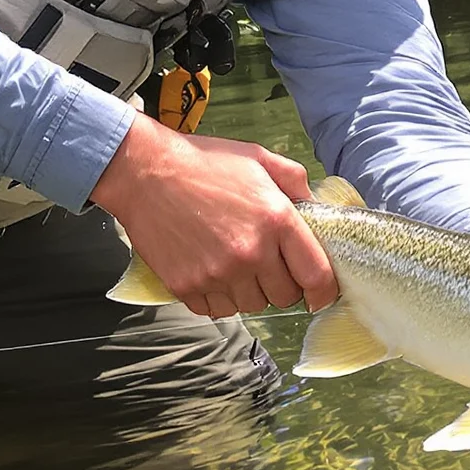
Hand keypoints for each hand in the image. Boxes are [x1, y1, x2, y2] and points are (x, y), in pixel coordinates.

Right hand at [91, 115, 337, 318]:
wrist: (145, 172)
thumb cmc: (204, 162)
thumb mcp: (260, 159)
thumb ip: (295, 182)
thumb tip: (314, 208)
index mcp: (277, 221)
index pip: (316, 277)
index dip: (324, 291)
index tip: (321, 293)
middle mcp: (251, 253)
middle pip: (285, 298)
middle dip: (283, 284)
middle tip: (269, 263)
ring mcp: (217, 274)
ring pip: (252, 306)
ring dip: (250, 291)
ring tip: (236, 263)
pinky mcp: (187, 287)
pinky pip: (217, 310)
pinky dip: (219, 298)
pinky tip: (212, 271)